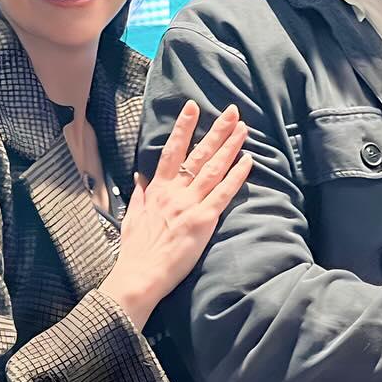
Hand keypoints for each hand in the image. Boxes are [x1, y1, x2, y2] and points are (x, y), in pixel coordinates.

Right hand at [103, 102, 251, 329]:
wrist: (140, 274)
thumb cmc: (136, 250)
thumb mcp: (132, 217)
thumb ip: (139, 195)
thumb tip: (140, 179)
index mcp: (157, 190)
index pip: (172, 151)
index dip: (183, 128)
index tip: (192, 107)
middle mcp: (174, 192)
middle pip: (199, 154)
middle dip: (216, 130)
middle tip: (232, 111)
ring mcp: (190, 204)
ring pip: (213, 168)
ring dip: (230, 146)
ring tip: (243, 128)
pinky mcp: (203, 220)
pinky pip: (223, 193)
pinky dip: (236, 176)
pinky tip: (248, 161)